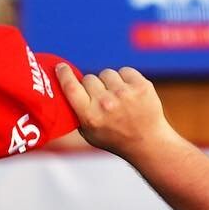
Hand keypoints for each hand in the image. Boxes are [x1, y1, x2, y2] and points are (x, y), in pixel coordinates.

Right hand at [55, 64, 175, 159]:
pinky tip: (130, 94)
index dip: (64, 74)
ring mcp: (125, 94)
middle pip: (89, 78)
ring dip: (110, 83)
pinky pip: (125, 71)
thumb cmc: (114, 138)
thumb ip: (75, 113)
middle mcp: (106, 103)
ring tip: (118, 99)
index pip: (70, 87)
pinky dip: (126, 79)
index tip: (61, 67)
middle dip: (93, 86)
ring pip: (107, 73)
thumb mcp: (88, 134)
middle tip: (102, 99)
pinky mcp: (141, 86)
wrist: (147, 142)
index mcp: (90, 116)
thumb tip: (61, 89)